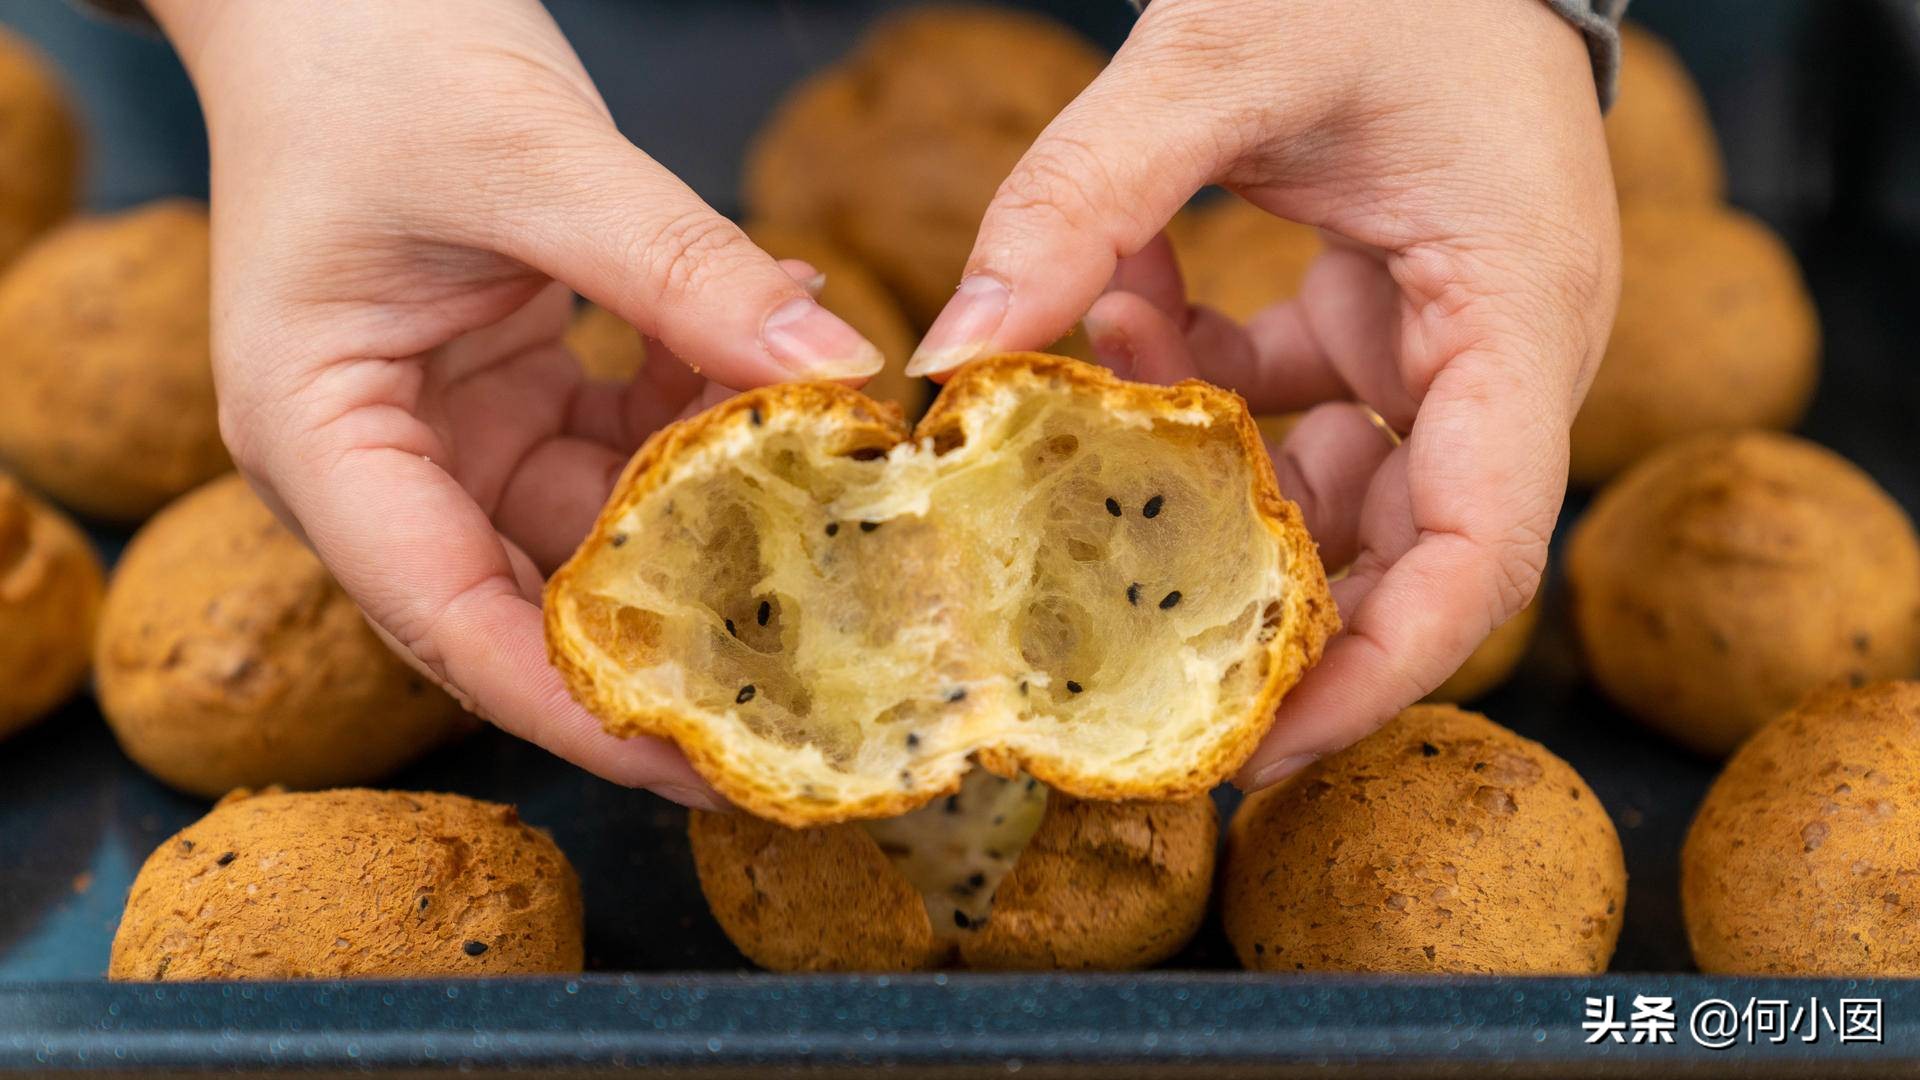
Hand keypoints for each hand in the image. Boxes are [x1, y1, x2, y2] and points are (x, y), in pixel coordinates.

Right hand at [148, 0, 882, 806]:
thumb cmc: (372, 48)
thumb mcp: (533, 159)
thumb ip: (686, 272)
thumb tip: (838, 375)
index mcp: (320, 435)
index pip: (448, 620)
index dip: (576, 710)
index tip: (704, 761)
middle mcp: (380, 458)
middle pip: (531, 598)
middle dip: (669, 638)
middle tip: (811, 689)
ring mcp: (450, 428)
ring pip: (600, 523)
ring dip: (715, 515)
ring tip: (841, 527)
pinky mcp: (514, 387)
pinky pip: (627, 442)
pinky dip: (705, 419)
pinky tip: (784, 380)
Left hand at [910, 0, 1620, 785]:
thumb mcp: (1221, 51)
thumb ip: (1081, 199)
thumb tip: (949, 357)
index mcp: (1519, 312)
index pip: (1484, 549)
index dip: (1383, 666)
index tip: (1262, 737)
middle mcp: (1503, 354)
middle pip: (1406, 551)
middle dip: (1266, 605)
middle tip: (1120, 651)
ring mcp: (1445, 342)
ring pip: (1331, 487)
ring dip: (1202, 473)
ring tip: (1094, 418)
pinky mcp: (1381, 319)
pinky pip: (1288, 406)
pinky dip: (1197, 385)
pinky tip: (1125, 309)